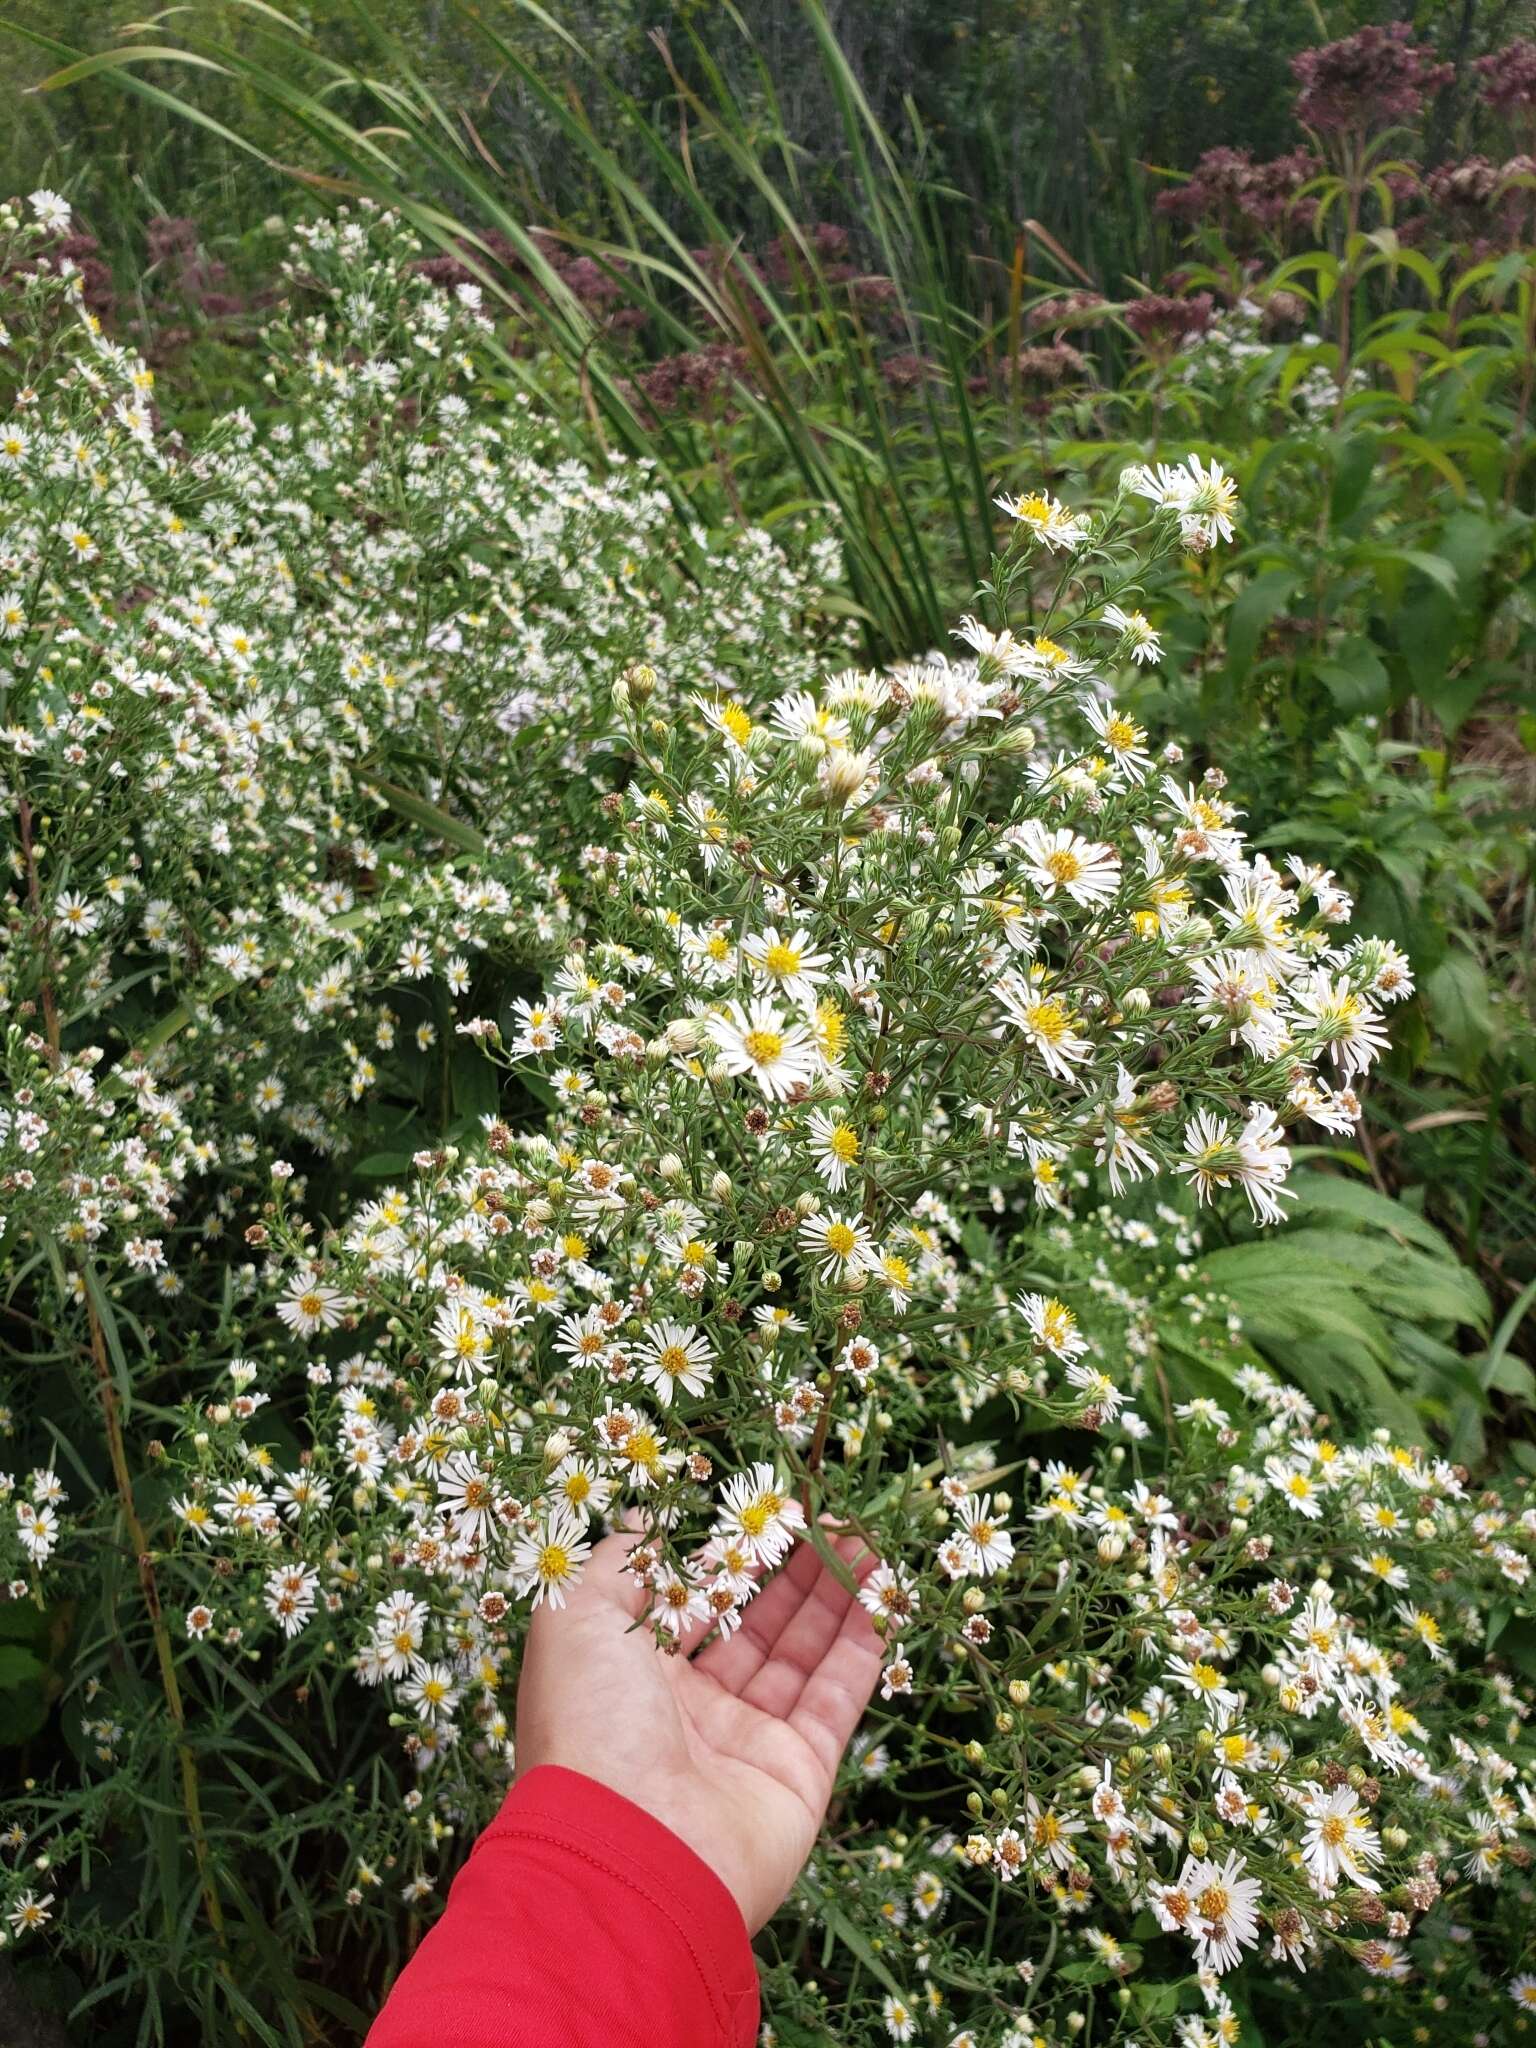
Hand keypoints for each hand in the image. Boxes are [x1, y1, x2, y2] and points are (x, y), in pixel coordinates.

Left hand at [516, 1527, 883, 1932]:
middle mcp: (693, 1712)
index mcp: (635, 1678)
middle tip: (834, 1520)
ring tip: (868, 1543)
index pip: (694, 1606)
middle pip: (756, 1627)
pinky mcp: (799, 1774)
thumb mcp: (576, 1619)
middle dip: (795, 1573)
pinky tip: (883, 1597)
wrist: (627, 1852)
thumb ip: (617, 1562)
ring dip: (836, 1599)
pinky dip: (862, 1649)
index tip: (768, 1514)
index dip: (731, 1560)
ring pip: (802, 1657)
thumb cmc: (589, 1725)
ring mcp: (748, 1745)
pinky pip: (836, 1699)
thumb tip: (642, 1518)